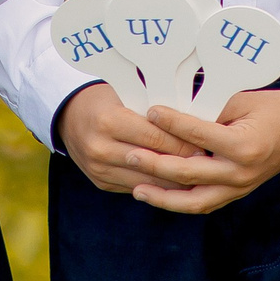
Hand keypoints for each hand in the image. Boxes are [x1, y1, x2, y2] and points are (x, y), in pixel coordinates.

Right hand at [58, 82, 207, 193]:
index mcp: (108, 121)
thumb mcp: (128, 93)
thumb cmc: (107, 96)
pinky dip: (159, 185)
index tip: (208, 145)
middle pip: (153, 162)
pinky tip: (178, 181)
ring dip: (175, 180)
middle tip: (210, 162)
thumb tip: (198, 121)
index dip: (184, 143)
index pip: (156, 137)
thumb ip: (156, 109)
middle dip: (184, 163)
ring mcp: (98, 169)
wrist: (69, 114)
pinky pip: (137, 187)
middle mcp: (100, 147)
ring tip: (200, 174)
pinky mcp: (100, 182)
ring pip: (147, 181)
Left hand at [125, 89, 279, 213]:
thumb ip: (207, 109)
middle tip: (130, 154)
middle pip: (190, 173)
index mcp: (244, 146)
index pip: (198, 135)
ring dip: (164, 196)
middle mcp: (242, 172)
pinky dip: (180, 201)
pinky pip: (205, 203)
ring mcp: (241, 187)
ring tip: (136, 189)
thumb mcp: (240, 101)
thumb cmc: (271, 107)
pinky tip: (158, 195)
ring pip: (195, 200)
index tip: (149, 110)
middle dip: (156, 164)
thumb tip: (168, 110)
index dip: (171, 122)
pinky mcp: (238, 192)